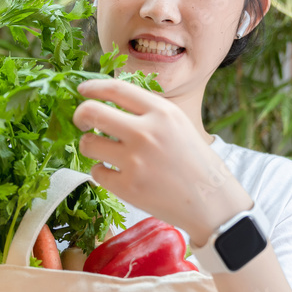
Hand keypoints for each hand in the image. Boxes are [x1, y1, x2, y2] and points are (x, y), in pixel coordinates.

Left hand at [73, 79, 251, 245]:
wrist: (212, 203)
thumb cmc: (195, 162)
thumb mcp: (178, 124)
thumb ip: (148, 111)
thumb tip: (109, 101)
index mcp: (162, 112)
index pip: (116, 89)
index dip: (93, 88)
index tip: (83, 91)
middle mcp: (146, 132)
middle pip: (92, 112)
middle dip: (80, 115)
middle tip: (81, 122)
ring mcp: (135, 161)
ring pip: (88, 144)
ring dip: (90, 146)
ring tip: (104, 152)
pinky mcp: (128, 188)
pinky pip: (97, 172)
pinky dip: (102, 172)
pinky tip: (117, 175)